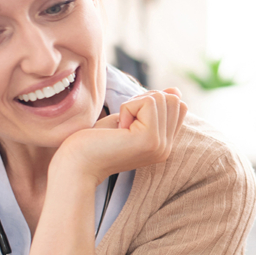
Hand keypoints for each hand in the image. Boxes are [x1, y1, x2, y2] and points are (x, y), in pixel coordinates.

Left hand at [53, 88, 188, 183]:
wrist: (76, 164)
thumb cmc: (95, 141)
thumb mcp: (128, 118)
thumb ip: (153, 107)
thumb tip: (176, 90)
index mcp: (164, 144)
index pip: (179, 105)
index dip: (151, 102)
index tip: (128, 121)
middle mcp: (166, 147)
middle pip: (173, 99)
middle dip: (143, 100)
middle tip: (123, 123)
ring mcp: (161, 145)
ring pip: (161, 97)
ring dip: (133, 105)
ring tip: (120, 128)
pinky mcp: (150, 139)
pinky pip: (148, 102)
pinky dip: (127, 108)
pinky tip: (118, 129)